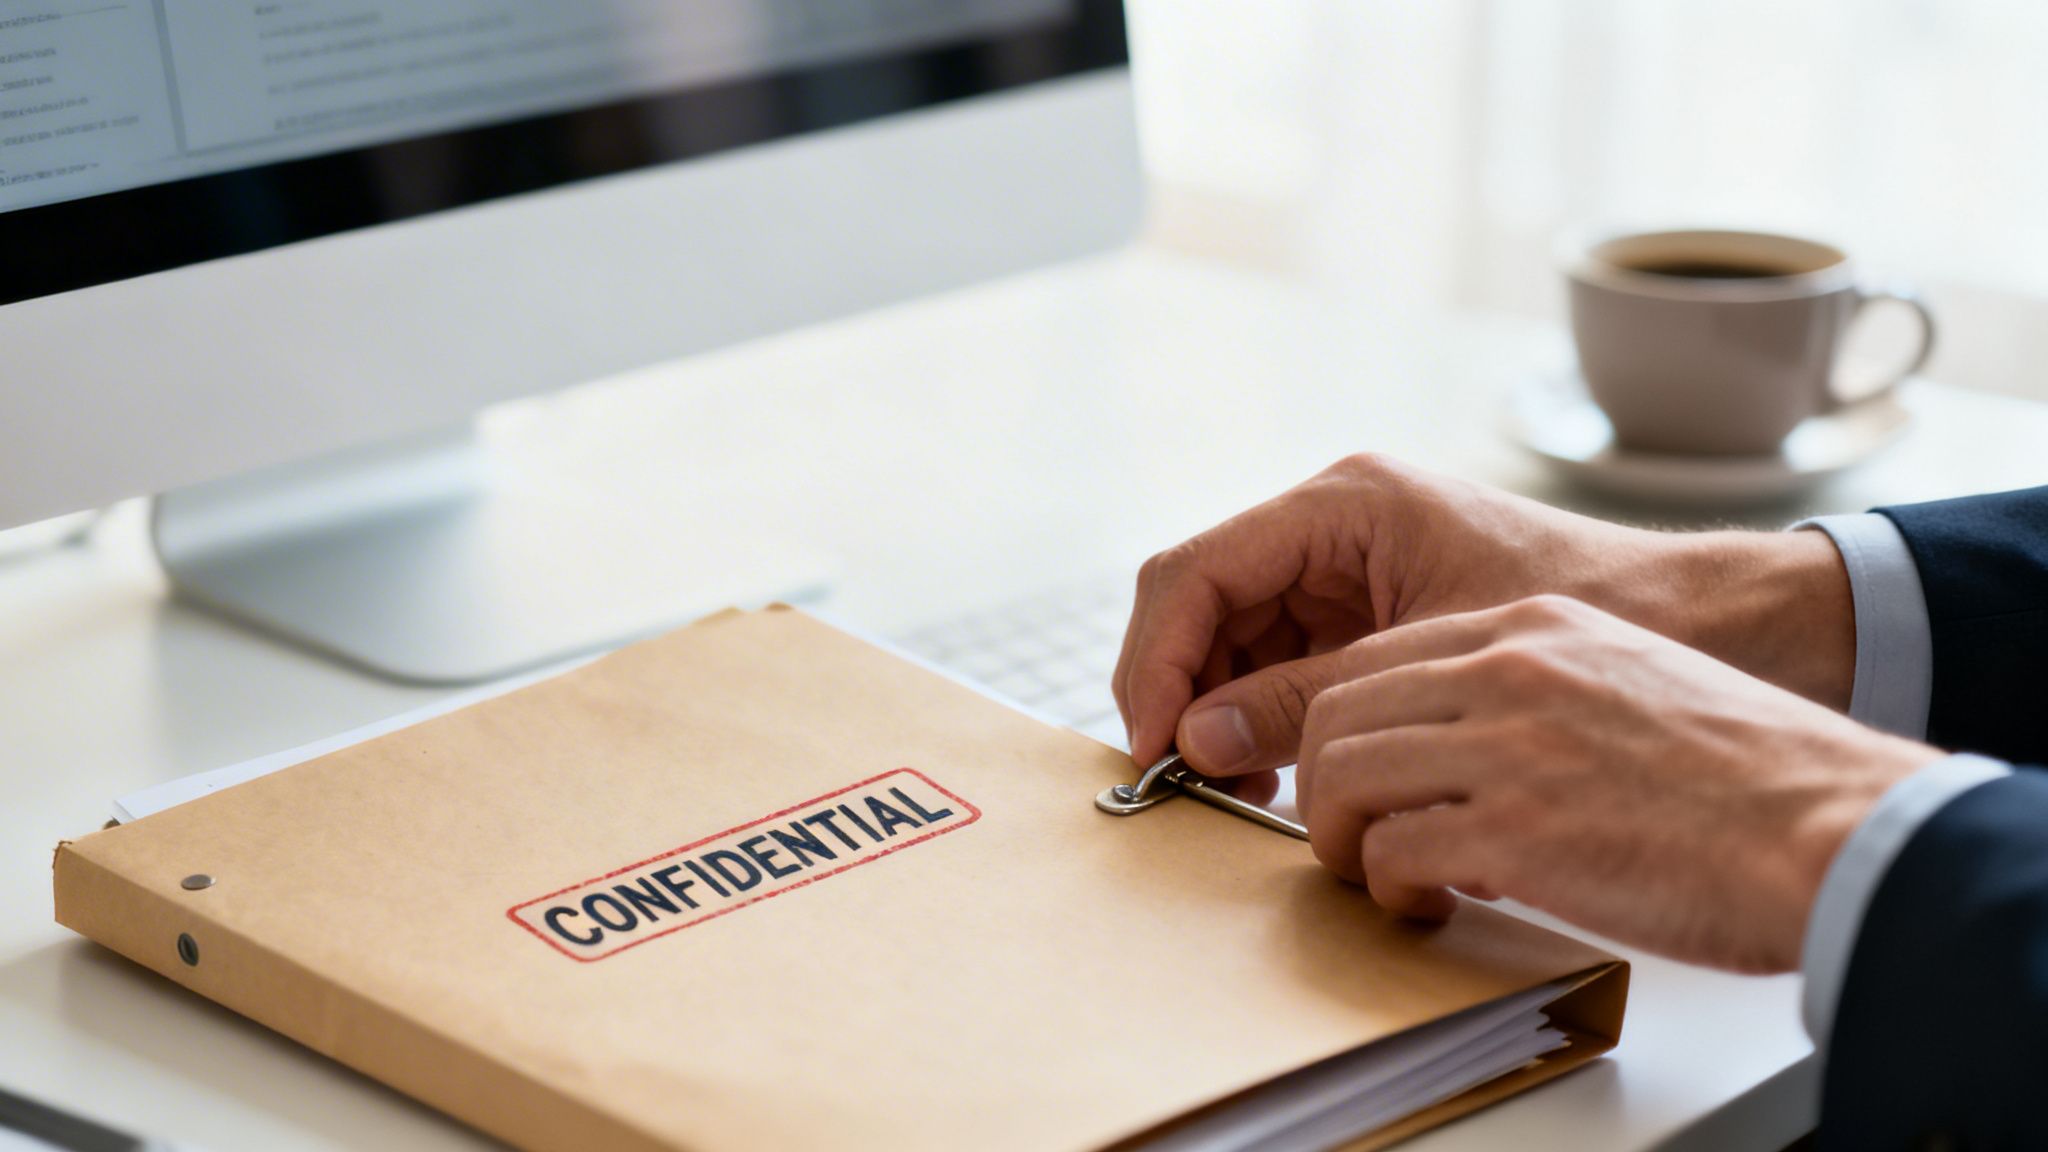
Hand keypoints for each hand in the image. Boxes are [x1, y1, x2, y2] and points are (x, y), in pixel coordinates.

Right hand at [1114, 454, 1855, 782]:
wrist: (1707, 624)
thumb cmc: (1593, 613)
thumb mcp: (1429, 663)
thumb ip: (1307, 699)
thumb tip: (1197, 738)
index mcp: (1346, 504)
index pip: (1195, 572)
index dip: (1156, 659)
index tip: (1155, 743)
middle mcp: (1334, 526)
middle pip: (1201, 606)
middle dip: (1181, 692)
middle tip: (1184, 780)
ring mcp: (1347, 571)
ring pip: (1231, 641)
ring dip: (1217, 713)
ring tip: (1235, 789)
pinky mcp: (1367, 618)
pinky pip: (1279, 665)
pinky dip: (1263, 720)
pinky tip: (1276, 776)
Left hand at [1284, 596, 1939, 972]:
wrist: (1835, 824)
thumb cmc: (1752, 778)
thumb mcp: (1633, 685)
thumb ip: (1543, 697)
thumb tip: (1470, 758)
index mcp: (1538, 626)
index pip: (1378, 656)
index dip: (1342, 723)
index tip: (1348, 775)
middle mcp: (1510, 668)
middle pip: (1338, 707)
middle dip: (1320, 779)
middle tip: (1348, 832)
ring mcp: (1508, 745)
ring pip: (1341, 772)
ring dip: (1341, 836)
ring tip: (1382, 874)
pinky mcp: (1515, 829)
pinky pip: (1389, 850)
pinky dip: (1389, 887)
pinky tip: (1429, 904)